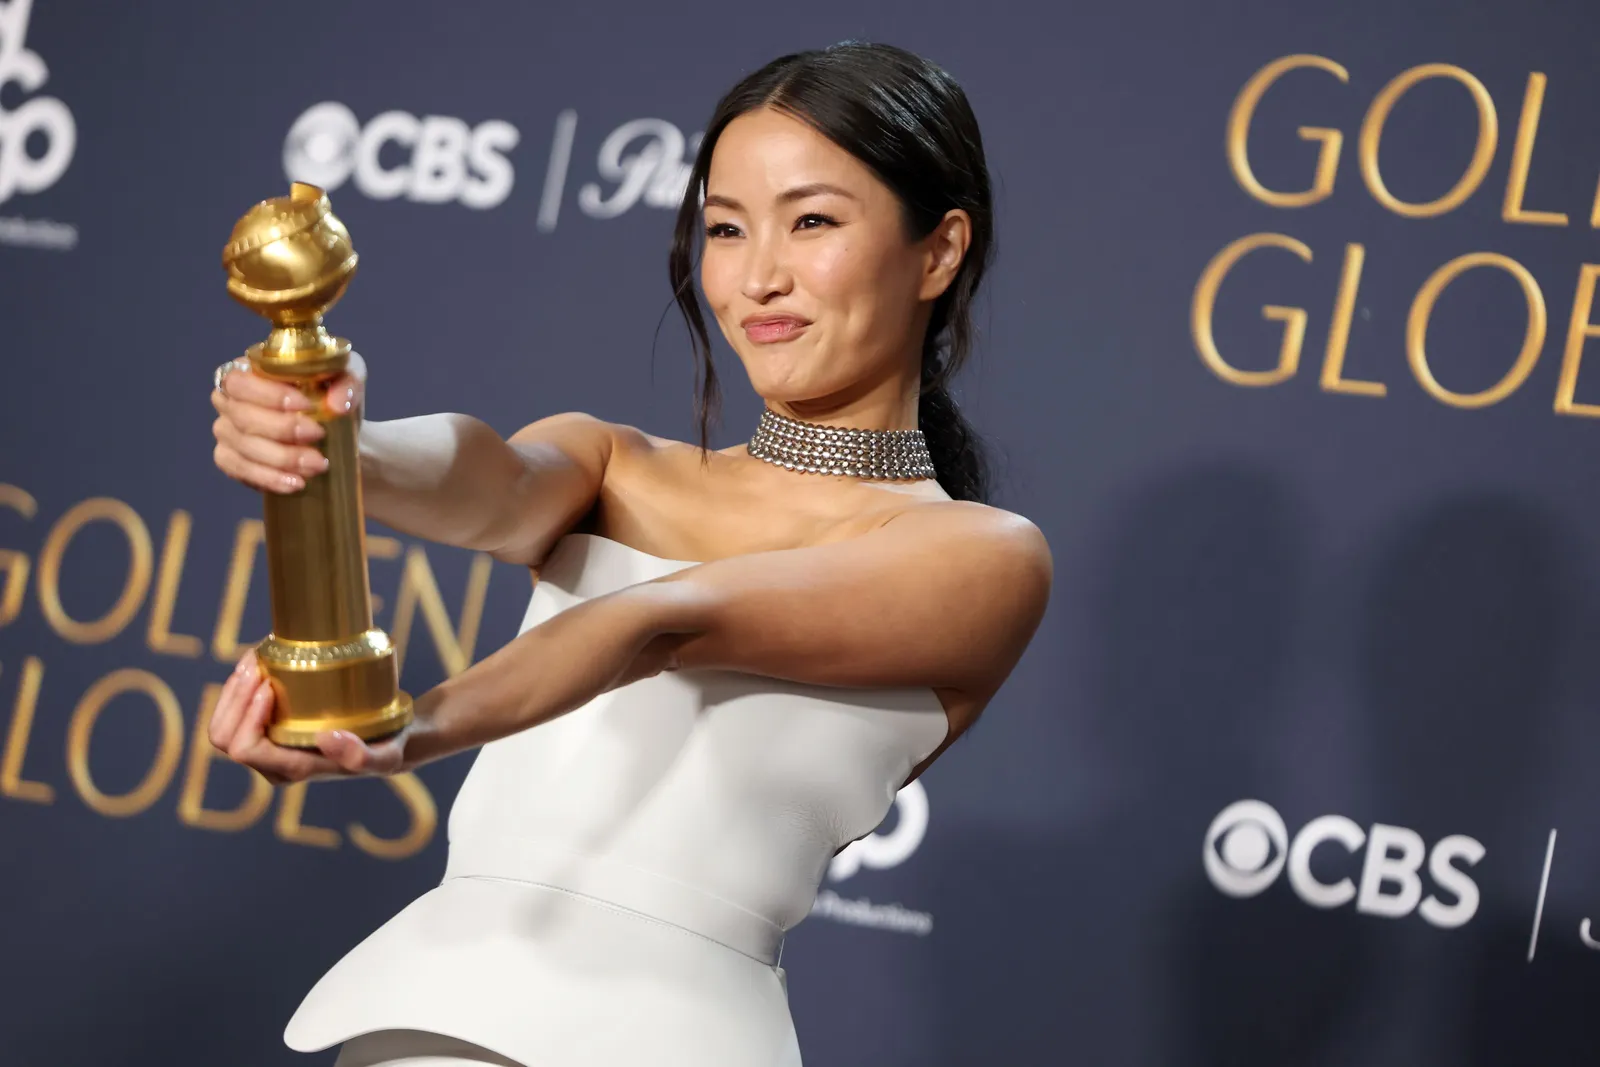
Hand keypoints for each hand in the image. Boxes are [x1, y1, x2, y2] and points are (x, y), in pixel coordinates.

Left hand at [209, 648, 407, 782]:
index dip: (248, 717)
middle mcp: (272, 764)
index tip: (270, 686)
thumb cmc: (384, 748)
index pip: (246, 749)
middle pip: (225, 738)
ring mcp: (266, 747)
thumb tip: (326, 739)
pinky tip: (257, 660)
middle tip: (258, 665)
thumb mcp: (386, 755)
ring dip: (232, 689)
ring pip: (222, 725)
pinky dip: (238, 685)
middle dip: (234, 698)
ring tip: (255, 658)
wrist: (385, 742)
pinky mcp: (267, 730)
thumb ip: (363, 757)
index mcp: (292, 769)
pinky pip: (233, 712)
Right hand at [211, 351, 366, 493]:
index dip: (269, 395)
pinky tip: (295, 482)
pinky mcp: (230, 459)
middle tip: (318, 435)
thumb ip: (347, 383)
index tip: (306, 405)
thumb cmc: (331, 396)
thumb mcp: (346, 379)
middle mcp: (229, 400)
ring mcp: (226, 431)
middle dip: (282, 429)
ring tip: (317, 464)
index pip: (241, 381)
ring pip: (243, 446)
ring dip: (282, 457)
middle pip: (242, 416)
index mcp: (248, 371)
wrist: (335, 432)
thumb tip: (337, 404)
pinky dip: (269, 478)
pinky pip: (239, 470)